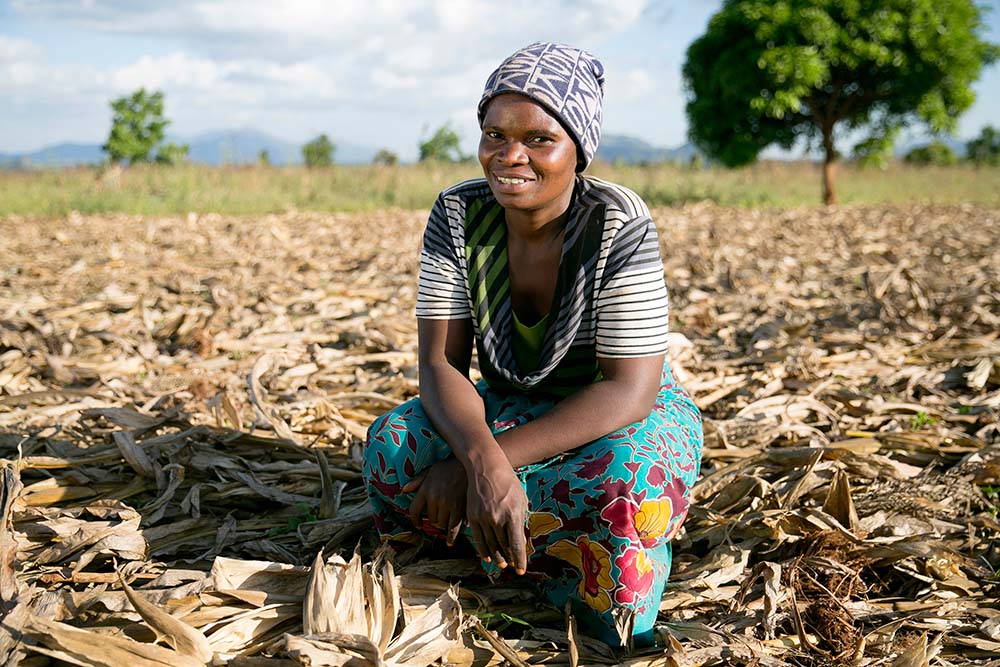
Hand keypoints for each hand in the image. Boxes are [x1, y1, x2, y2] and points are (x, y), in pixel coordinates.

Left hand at [403, 458, 467, 545]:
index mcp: (425, 489)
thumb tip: (404, 490)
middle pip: (430, 519)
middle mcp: (434, 498)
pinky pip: (453, 528)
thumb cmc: (449, 467)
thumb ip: (417, 481)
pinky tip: (449, 542)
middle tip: (438, 519)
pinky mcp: (459, 509)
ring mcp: (447, 504)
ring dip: (442, 525)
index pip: (414, 510)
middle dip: (433, 520)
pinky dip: (451, 537)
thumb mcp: (431, 470)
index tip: (418, 524)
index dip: (415, 520)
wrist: (468, 465)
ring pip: (440, 524)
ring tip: (445, 522)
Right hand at [464, 447, 527, 574]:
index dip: (519, 559)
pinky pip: (478, 538)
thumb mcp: (521, 500)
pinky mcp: (472, 516)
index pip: (516, 544)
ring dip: (497, 556)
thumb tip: (520, 541)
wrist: (486, 468)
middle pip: (503, 546)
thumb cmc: (508, 483)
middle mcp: (498, 518)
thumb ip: (521, 521)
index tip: (521, 570)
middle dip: (509, 558)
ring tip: (501, 564)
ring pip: (490, 544)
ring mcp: (484, 518)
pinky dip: (483, 550)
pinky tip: (487, 556)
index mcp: (513, 514)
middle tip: (512, 566)